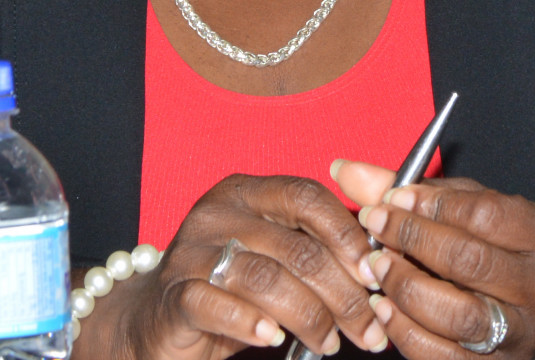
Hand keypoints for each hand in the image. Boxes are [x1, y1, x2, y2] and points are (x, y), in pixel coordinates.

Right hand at [75, 173, 389, 359]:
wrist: (157, 320)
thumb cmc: (229, 287)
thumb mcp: (272, 257)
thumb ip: (313, 248)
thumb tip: (377, 264)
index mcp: (247, 192)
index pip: (306, 197)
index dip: (346, 234)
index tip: (375, 273)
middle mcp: (219, 213)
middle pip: (295, 246)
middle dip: (342, 293)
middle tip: (368, 328)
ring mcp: (192, 252)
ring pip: (265, 278)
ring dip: (309, 316)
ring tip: (330, 342)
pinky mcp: (175, 294)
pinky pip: (218, 304)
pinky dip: (252, 323)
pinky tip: (275, 339)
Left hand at [333, 161, 534, 359]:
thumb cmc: (507, 245)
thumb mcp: (475, 206)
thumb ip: (416, 189)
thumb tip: (346, 171)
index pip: (484, 215)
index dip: (431, 204)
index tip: (394, 197)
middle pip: (469, 261)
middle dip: (411, 239)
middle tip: (374, 225)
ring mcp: (518, 333)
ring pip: (459, 315)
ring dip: (405, 287)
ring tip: (375, 267)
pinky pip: (444, 357)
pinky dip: (406, 332)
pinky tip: (383, 308)